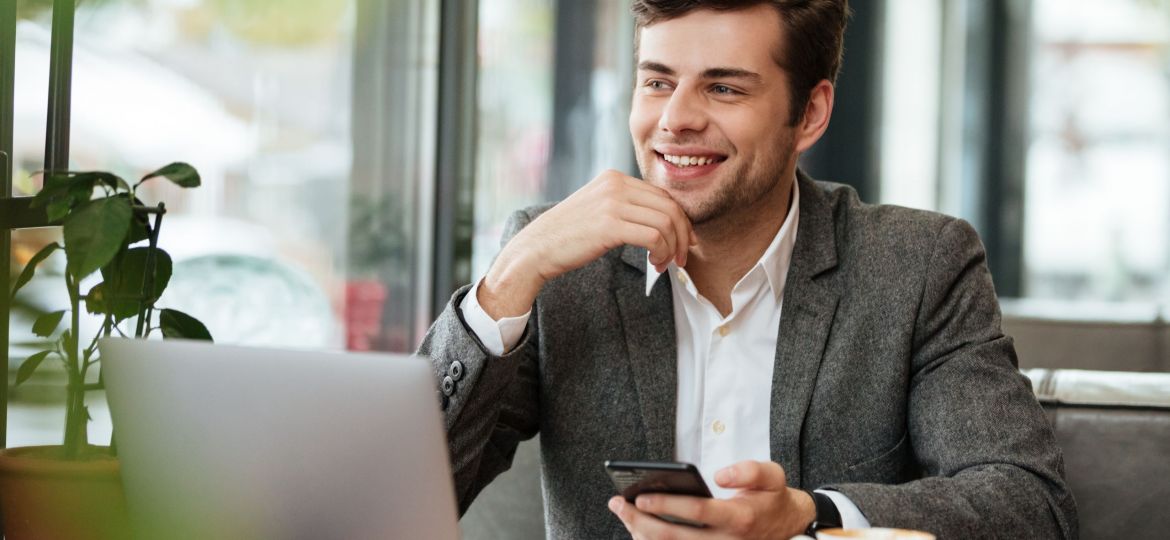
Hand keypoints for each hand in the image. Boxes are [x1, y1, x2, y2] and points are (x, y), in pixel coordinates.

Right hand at [479, 170, 694, 318]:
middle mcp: (615, 184)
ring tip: (664, 264)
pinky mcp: (610, 225)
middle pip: (669, 206)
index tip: (683, 242)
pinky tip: (654, 264)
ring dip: (672, 248)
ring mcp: (612, 203)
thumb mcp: (598, 209)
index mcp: (614, 178)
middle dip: (682, 235)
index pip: (663, 195)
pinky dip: (661, 252)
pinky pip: (654, 236)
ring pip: (666, 222)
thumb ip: (625, 207)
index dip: (680, 220)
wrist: (536, 249)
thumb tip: (663, 221)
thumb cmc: (568, 236)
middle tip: (682, 257)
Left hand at [608, 460, 815, 538]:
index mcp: (739, 518)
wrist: (787, 526)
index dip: (667, 505)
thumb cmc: (772, 497)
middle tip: (619, 505)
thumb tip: (720, 475)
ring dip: (642, 534)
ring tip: (623, 514)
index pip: (697, 513)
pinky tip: (638, 528)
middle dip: (641, 521)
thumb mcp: (773, 476)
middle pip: (675, 537)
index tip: (641, 496)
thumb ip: (749, 470)